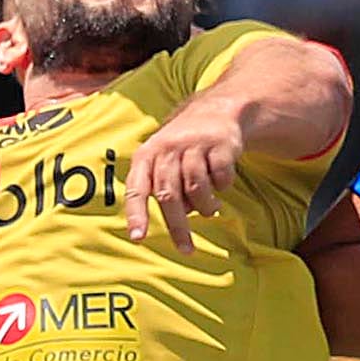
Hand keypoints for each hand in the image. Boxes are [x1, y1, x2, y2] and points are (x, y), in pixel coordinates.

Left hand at [128, 95, 246, 252]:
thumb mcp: (161, 160)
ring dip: (205, 207)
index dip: (137, 214)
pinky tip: (221, 183)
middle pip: (169, 195)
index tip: (138, 237)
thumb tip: (175, 221)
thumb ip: (160, 189)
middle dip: (177, 227)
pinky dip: (223, 187)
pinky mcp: (220, 144)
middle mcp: (168, 148)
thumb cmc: (182, 148)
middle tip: (186, 249)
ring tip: (210, 208)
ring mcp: (194, 144)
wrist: (214, 111)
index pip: (138, 188)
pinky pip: (221, 179)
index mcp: (147, 155)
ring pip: (197, 190)